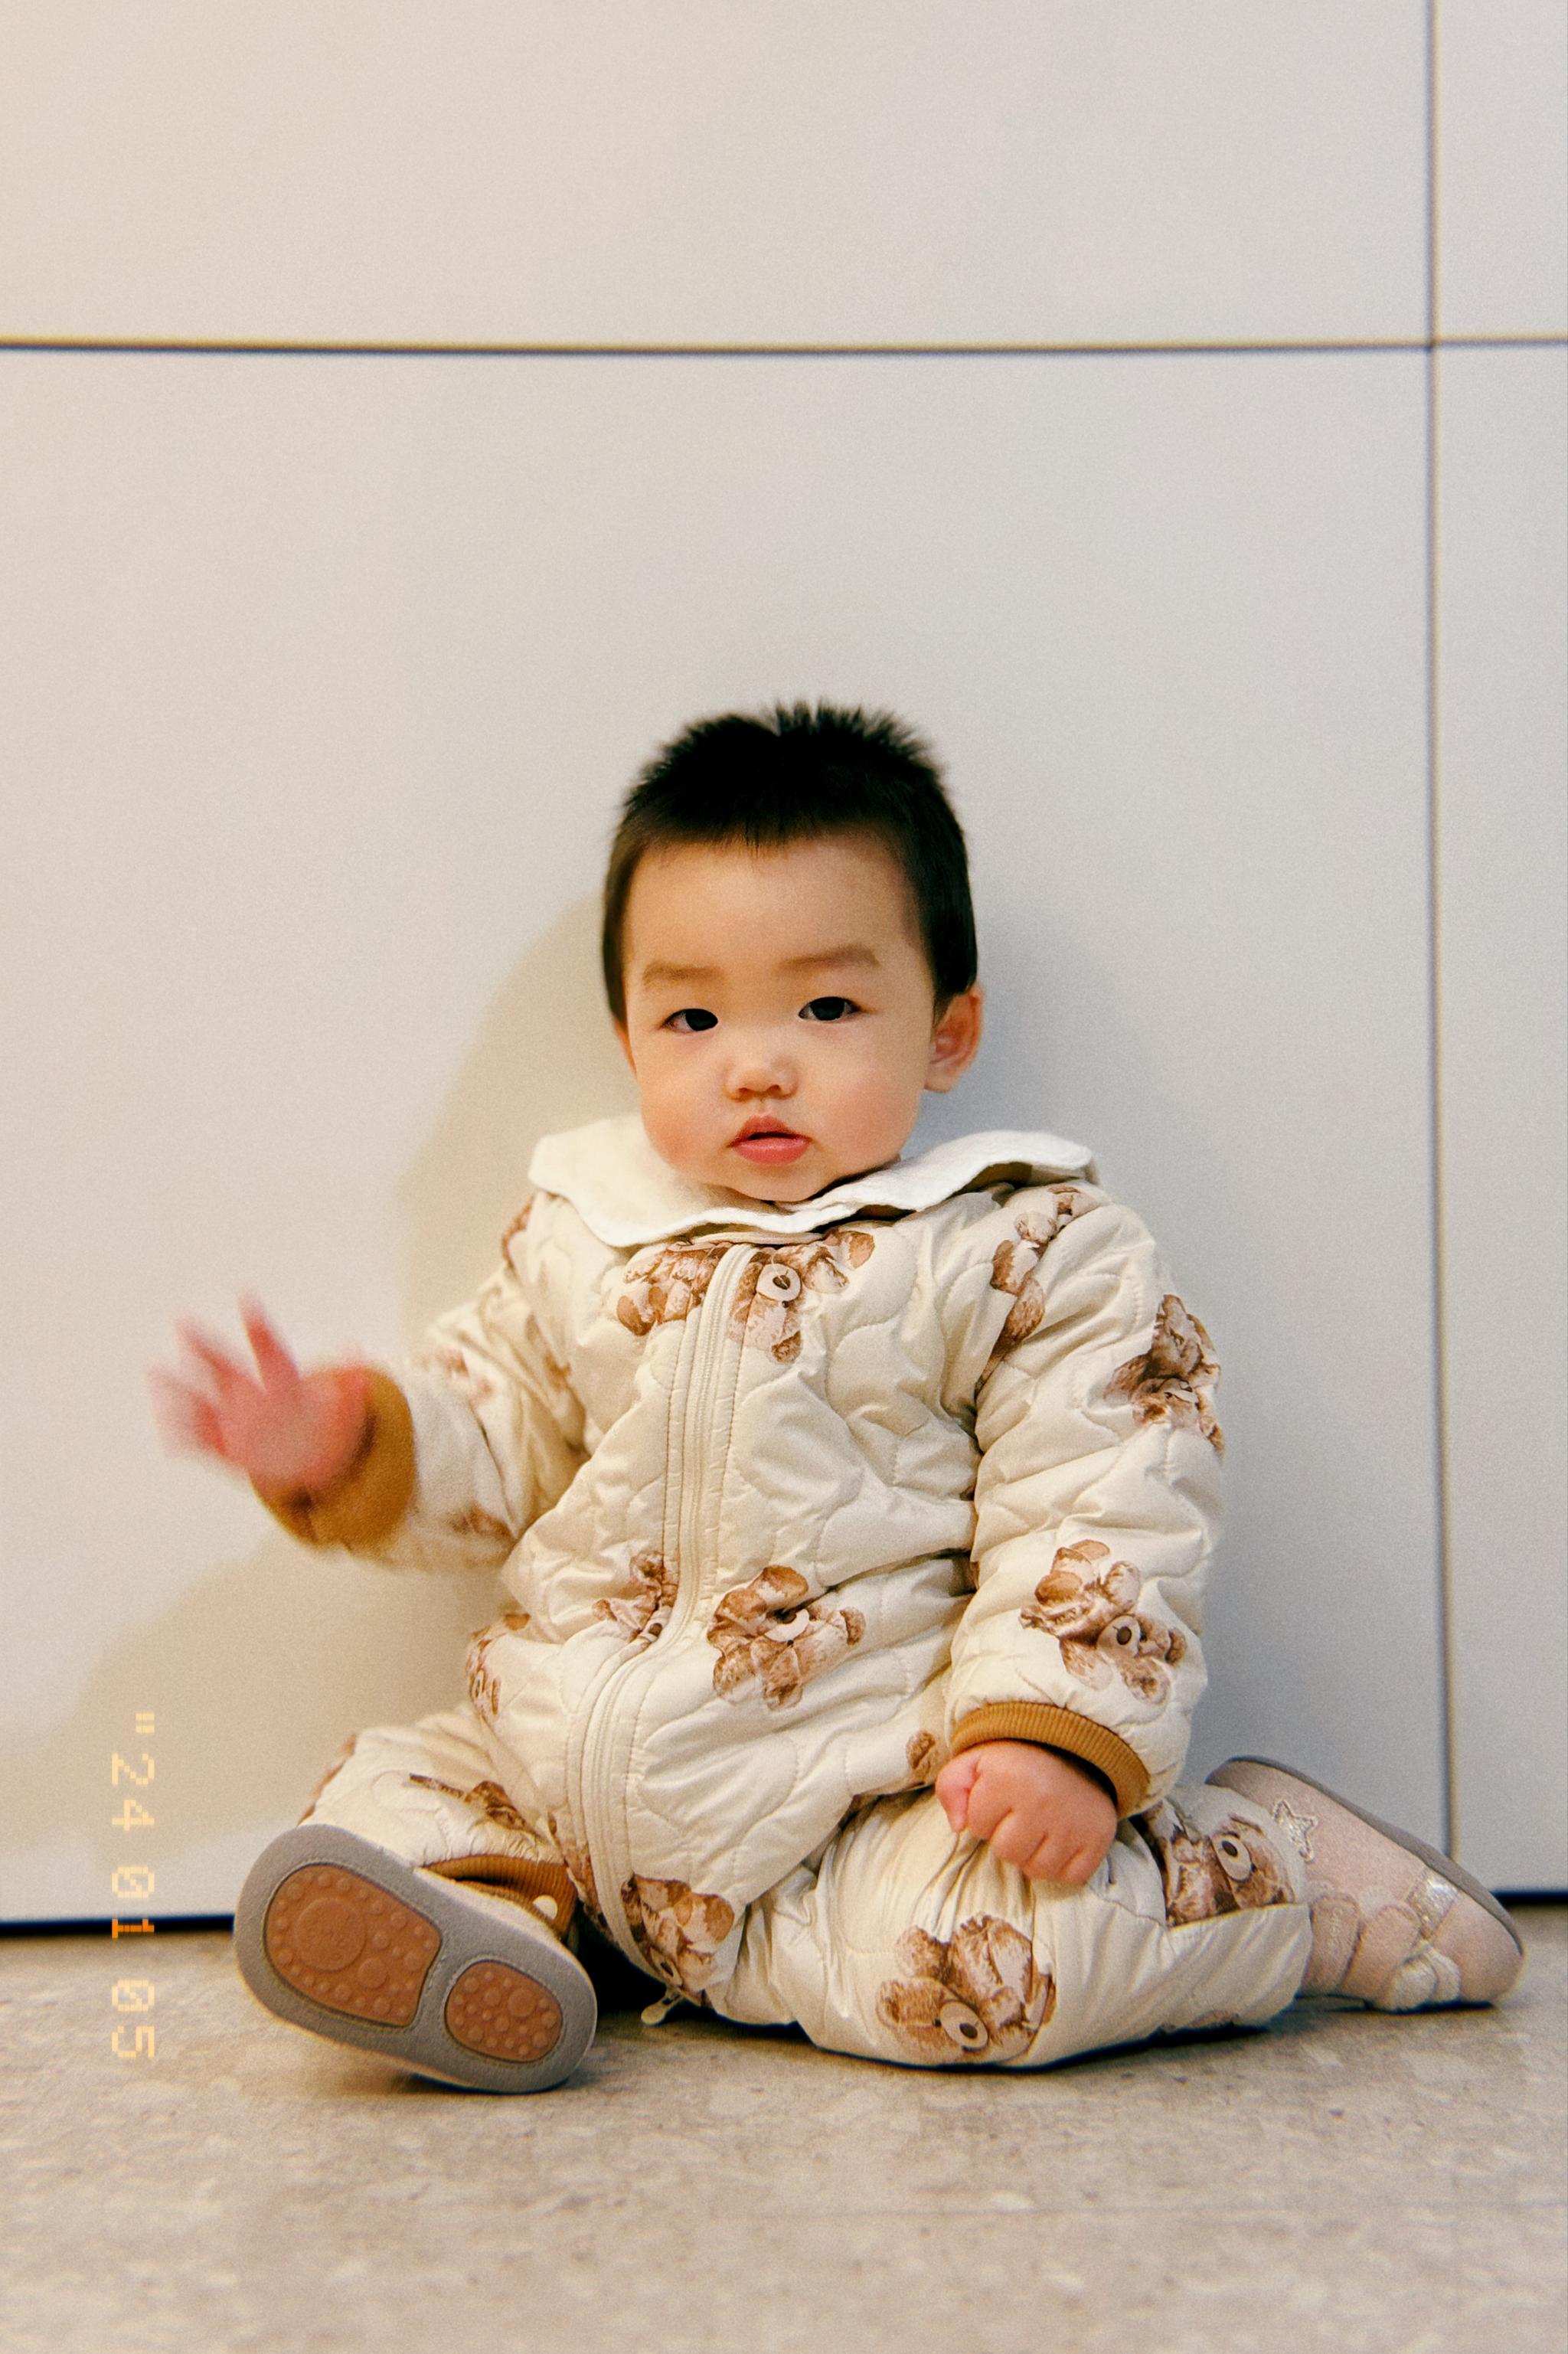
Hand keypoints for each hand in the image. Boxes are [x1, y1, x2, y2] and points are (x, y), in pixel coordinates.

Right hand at [148, 1297, 370, 1499]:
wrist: (310, 1464)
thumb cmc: (326, 1432)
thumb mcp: (347, 1414)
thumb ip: (351, 1389)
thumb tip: (358, 1354)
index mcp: (282, 1383)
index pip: (270, 1350)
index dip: (260, 1327)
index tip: (247, 1297)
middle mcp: (253, 1396)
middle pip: (226, 1366)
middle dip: (205, 1346)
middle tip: (183, 1321)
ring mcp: (236, 1421)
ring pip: (205, 1400)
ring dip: (180, 1388)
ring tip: (155, 1370)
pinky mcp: (226, 1448)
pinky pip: (201, 1441)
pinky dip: (184, 1438)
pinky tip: (168, 1436)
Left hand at [935, 1740, 1117, 1884]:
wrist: (1075, 1750)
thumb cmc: (1018, 1762)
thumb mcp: (975, 1761)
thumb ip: (951, 1787)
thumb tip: (958, 1826)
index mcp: (1008, 1778)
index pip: (976, 1825)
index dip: (983, 1814)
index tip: (998, 1798)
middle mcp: (1042, 1801)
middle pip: (1007, 1852)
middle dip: (1006, 1837)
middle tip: (1019, 1814)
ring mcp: (1073, 1823)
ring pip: (1036, 1870)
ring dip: (1032, 1854)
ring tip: (1039, 1827)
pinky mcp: (1098, 1838)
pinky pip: (1070, 1877)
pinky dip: (1062, 1865)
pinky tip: (1060, 1840)